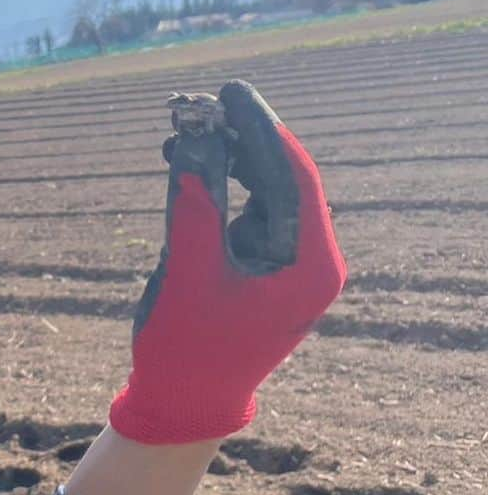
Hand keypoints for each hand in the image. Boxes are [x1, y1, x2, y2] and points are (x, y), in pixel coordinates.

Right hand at [109, 80, 345, 443]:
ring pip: (263, 190)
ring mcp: (289, 263)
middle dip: (241, 139)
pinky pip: (247, 211)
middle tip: (204, 101)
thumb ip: (192, 207)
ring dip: (225, 159)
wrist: (183, 402)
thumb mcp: (187, 275)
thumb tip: (194, 141)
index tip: (231, 92)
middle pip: (282, 179)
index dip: (262, 129)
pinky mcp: (264, 265)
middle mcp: (310, 261)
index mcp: (310, 268)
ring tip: (183, 128)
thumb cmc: (187, 348)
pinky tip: (189, 160)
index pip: (295, 179)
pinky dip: (219, 186)